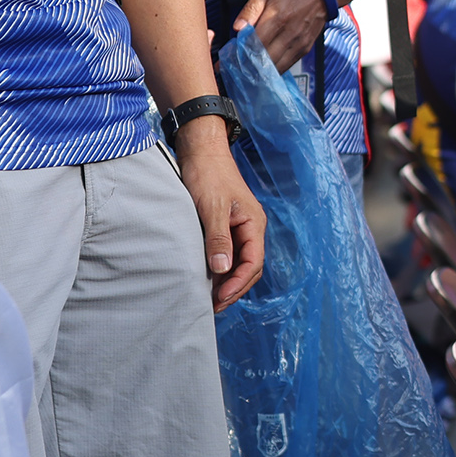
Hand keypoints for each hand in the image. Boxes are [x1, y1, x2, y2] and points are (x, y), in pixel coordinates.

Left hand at [175, 120, 268, 308]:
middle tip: (213, 305)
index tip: (220, 298)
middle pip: (248, 267)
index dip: (238, 283)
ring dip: (226, 280)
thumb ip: (219, 239)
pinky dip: (219, 268)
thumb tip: (223, 270)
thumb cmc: (208, 175)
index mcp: (254, 224)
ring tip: (209, 297)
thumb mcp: (212, 208)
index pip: (253, 263)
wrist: (201, 150)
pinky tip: (206, 277)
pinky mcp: (226, 225)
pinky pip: (227, 252)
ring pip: (238, 262)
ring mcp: (239, 227)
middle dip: (233, 288)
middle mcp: (250, 228)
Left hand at [231, 0, 336, 69]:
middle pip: (265, 60)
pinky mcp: (306, 46)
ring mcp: (299, 42)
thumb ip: (252, 8)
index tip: (228, 59)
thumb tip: (237, 28)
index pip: (254, 44)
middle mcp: (289, 34)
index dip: (240, 54)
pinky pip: (289, 64)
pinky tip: (266, 68)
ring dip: (262, 71)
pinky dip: (276, 68)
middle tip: (235, 67)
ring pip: (277, 66)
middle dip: (248, 66)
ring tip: (248, 71)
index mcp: (277, 17)